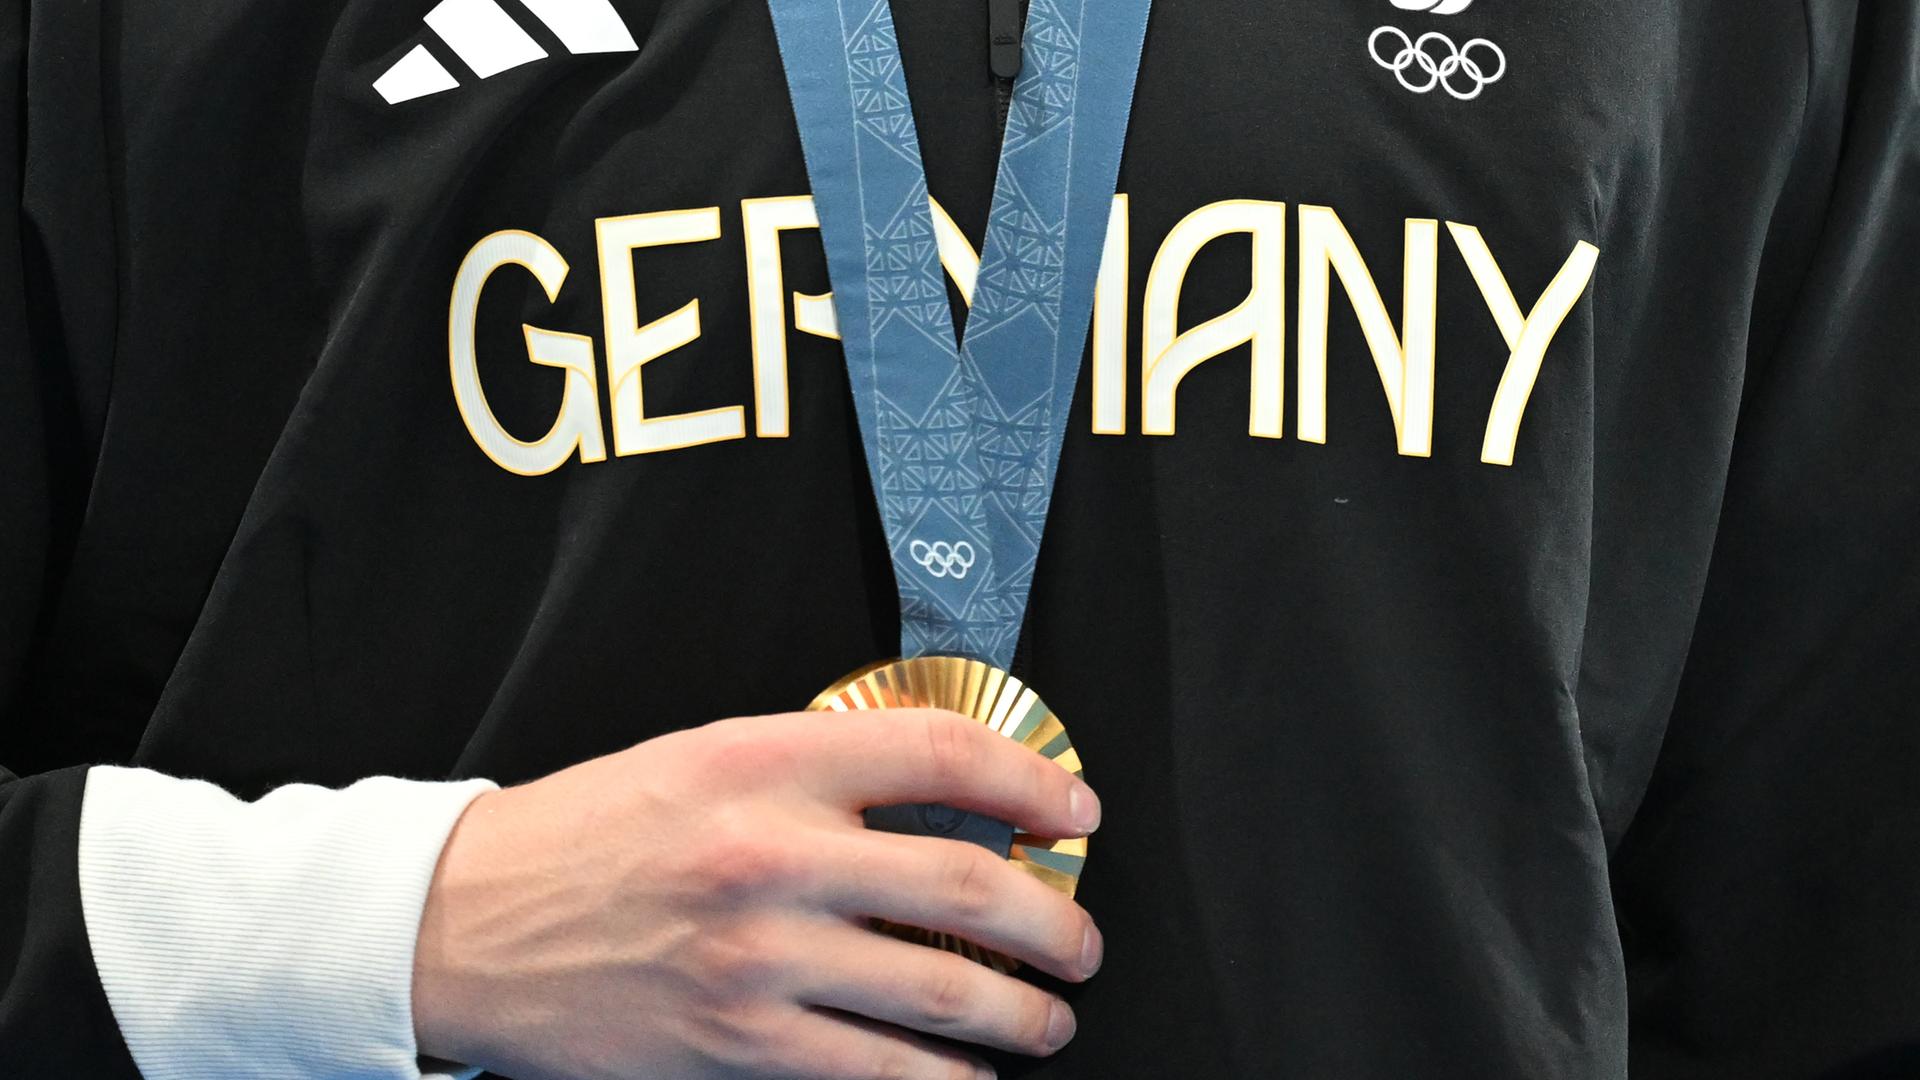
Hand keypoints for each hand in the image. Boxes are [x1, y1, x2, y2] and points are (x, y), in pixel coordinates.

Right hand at [412, 708, 1103, 1079]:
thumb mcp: (704, 758)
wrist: (465, 923)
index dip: (1034, 778)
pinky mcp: (736, 1044)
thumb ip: (817, 769)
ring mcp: (757, 958)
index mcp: (766, 761)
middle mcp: (771, 854)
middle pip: (970, 885)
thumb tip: (941, 797)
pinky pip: (877, 1072)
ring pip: (942, 993)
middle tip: (1083, 941)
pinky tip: (966, 1076)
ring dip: (1022, 1015)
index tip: (1074, 808)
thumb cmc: (589, 832)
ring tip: (1048, 1020)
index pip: (943, 753)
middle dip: (1056, 923)